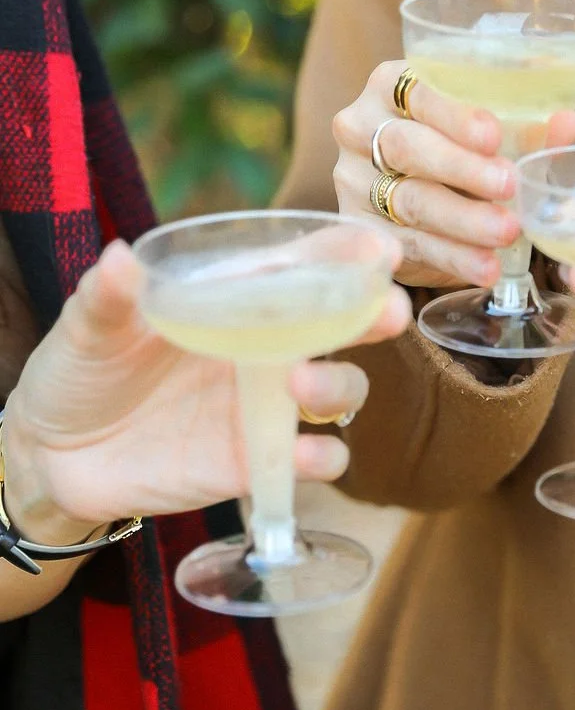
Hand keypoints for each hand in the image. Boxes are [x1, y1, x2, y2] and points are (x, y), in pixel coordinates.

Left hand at [2, 240, 410, 534]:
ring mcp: (264, 406)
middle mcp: (264, 347)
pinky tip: (309, 454)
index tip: (380, 248)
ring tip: (303, 385)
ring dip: (339, 384)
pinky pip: (309, 460)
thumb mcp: (88, 325)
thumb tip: (121, 258)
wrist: (51, 455)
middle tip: (387, 312)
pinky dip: (321, 458)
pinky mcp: (253, 461)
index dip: (349, 254)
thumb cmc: (79, 370)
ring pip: (339, 391)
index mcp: (234, 299)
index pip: (304, 266)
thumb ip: (109, 296)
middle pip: (342, 324)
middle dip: (376, 314)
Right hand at [331, 58, 574, 287]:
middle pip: (407, 146)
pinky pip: (409, 243)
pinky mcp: (361, 228)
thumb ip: (524, 127)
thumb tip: (564, 122)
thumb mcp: (490, 134)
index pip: (417, 91)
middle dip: (462, 168)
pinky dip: (453, 256)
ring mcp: (355, 180)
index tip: (494, 136)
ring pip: (409, 199)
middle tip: (508, 186)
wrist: (421, 202)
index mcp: (391, 87)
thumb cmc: (459, 149)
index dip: (455, 113)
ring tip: (507, 232)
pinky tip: (485, 265)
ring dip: (463, 219)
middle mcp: (361, 128)